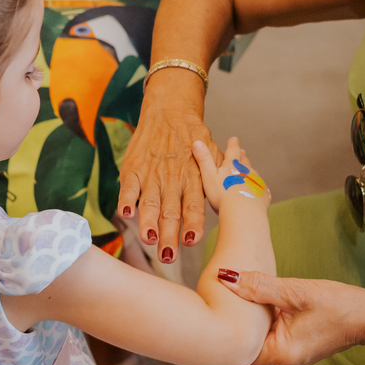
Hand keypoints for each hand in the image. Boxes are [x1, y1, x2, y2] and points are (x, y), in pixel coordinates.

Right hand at [118, 75, 219, 261]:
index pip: (194, 204)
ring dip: (149, 222)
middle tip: (168, 255)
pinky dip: (127, 199)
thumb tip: (238, 196)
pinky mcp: (134, 168)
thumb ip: (220, 179)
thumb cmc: (194, 138)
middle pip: (171, 211)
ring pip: (150, 202)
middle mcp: (172, 178)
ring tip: (149, 238)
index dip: (192, 222)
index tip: (191, 239)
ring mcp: (152, 174)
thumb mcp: (213, 156)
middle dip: (169, 234)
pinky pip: (129, 186)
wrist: (170, 109)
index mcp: (192, 178)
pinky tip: (126, 213)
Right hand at [192, 137, 269, 213]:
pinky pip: (260, 189)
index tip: (234, 139)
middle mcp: (246, 170)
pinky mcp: (263, 194)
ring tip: (247, 174)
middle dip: (242, 156)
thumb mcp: (208, 176)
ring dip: (249, 173)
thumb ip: (203, 159)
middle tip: (242, 152)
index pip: (233, 150)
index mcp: (232, 165)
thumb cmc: (222, 195)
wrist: (243, 212)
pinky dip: (257, 189)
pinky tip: (254, 193)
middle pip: (244, 161)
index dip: (233, 144)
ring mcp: (256, 182)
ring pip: (253, 174)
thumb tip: (197, 142)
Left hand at [218, 272, 364, 364]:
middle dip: (234, 319)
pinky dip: (261, 322)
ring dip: (248, 320)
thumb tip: (226, 277)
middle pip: (243, 344)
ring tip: (238, 294)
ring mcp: (286, 362)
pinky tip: (257, 302)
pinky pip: (266, 338)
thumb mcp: (295, 291)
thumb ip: (259, 286)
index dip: (224, 323)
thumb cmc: (337, 304)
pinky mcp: (290, 353)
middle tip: (221, 293)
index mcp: (280, 356)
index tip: (213, 301)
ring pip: (255, 340)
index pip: (236, 346)